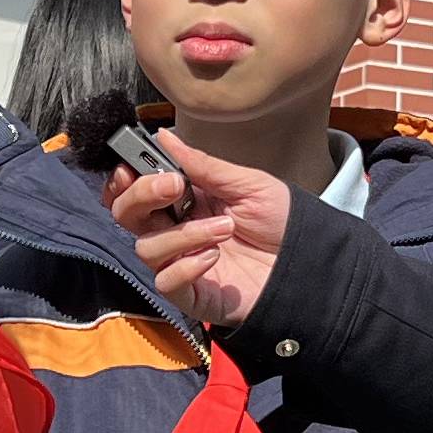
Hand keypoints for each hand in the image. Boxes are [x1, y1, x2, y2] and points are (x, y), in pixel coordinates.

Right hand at [111, 132, 294, 332]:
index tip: (133, 165)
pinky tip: (215, 257)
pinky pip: (166, 281)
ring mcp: (180, 263)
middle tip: (173, 186)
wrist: (308, 262)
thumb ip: (203, 165)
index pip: (134, 190)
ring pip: (148, 247)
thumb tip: (164, 137)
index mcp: (183, 201)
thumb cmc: (280, 222)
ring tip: (225, 227)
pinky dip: (186, 266)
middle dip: (141, 195)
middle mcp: (175, 230)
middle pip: (126, 215)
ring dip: (184, 233)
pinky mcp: (191, 294)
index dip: (125, 178)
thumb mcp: (247, 184)